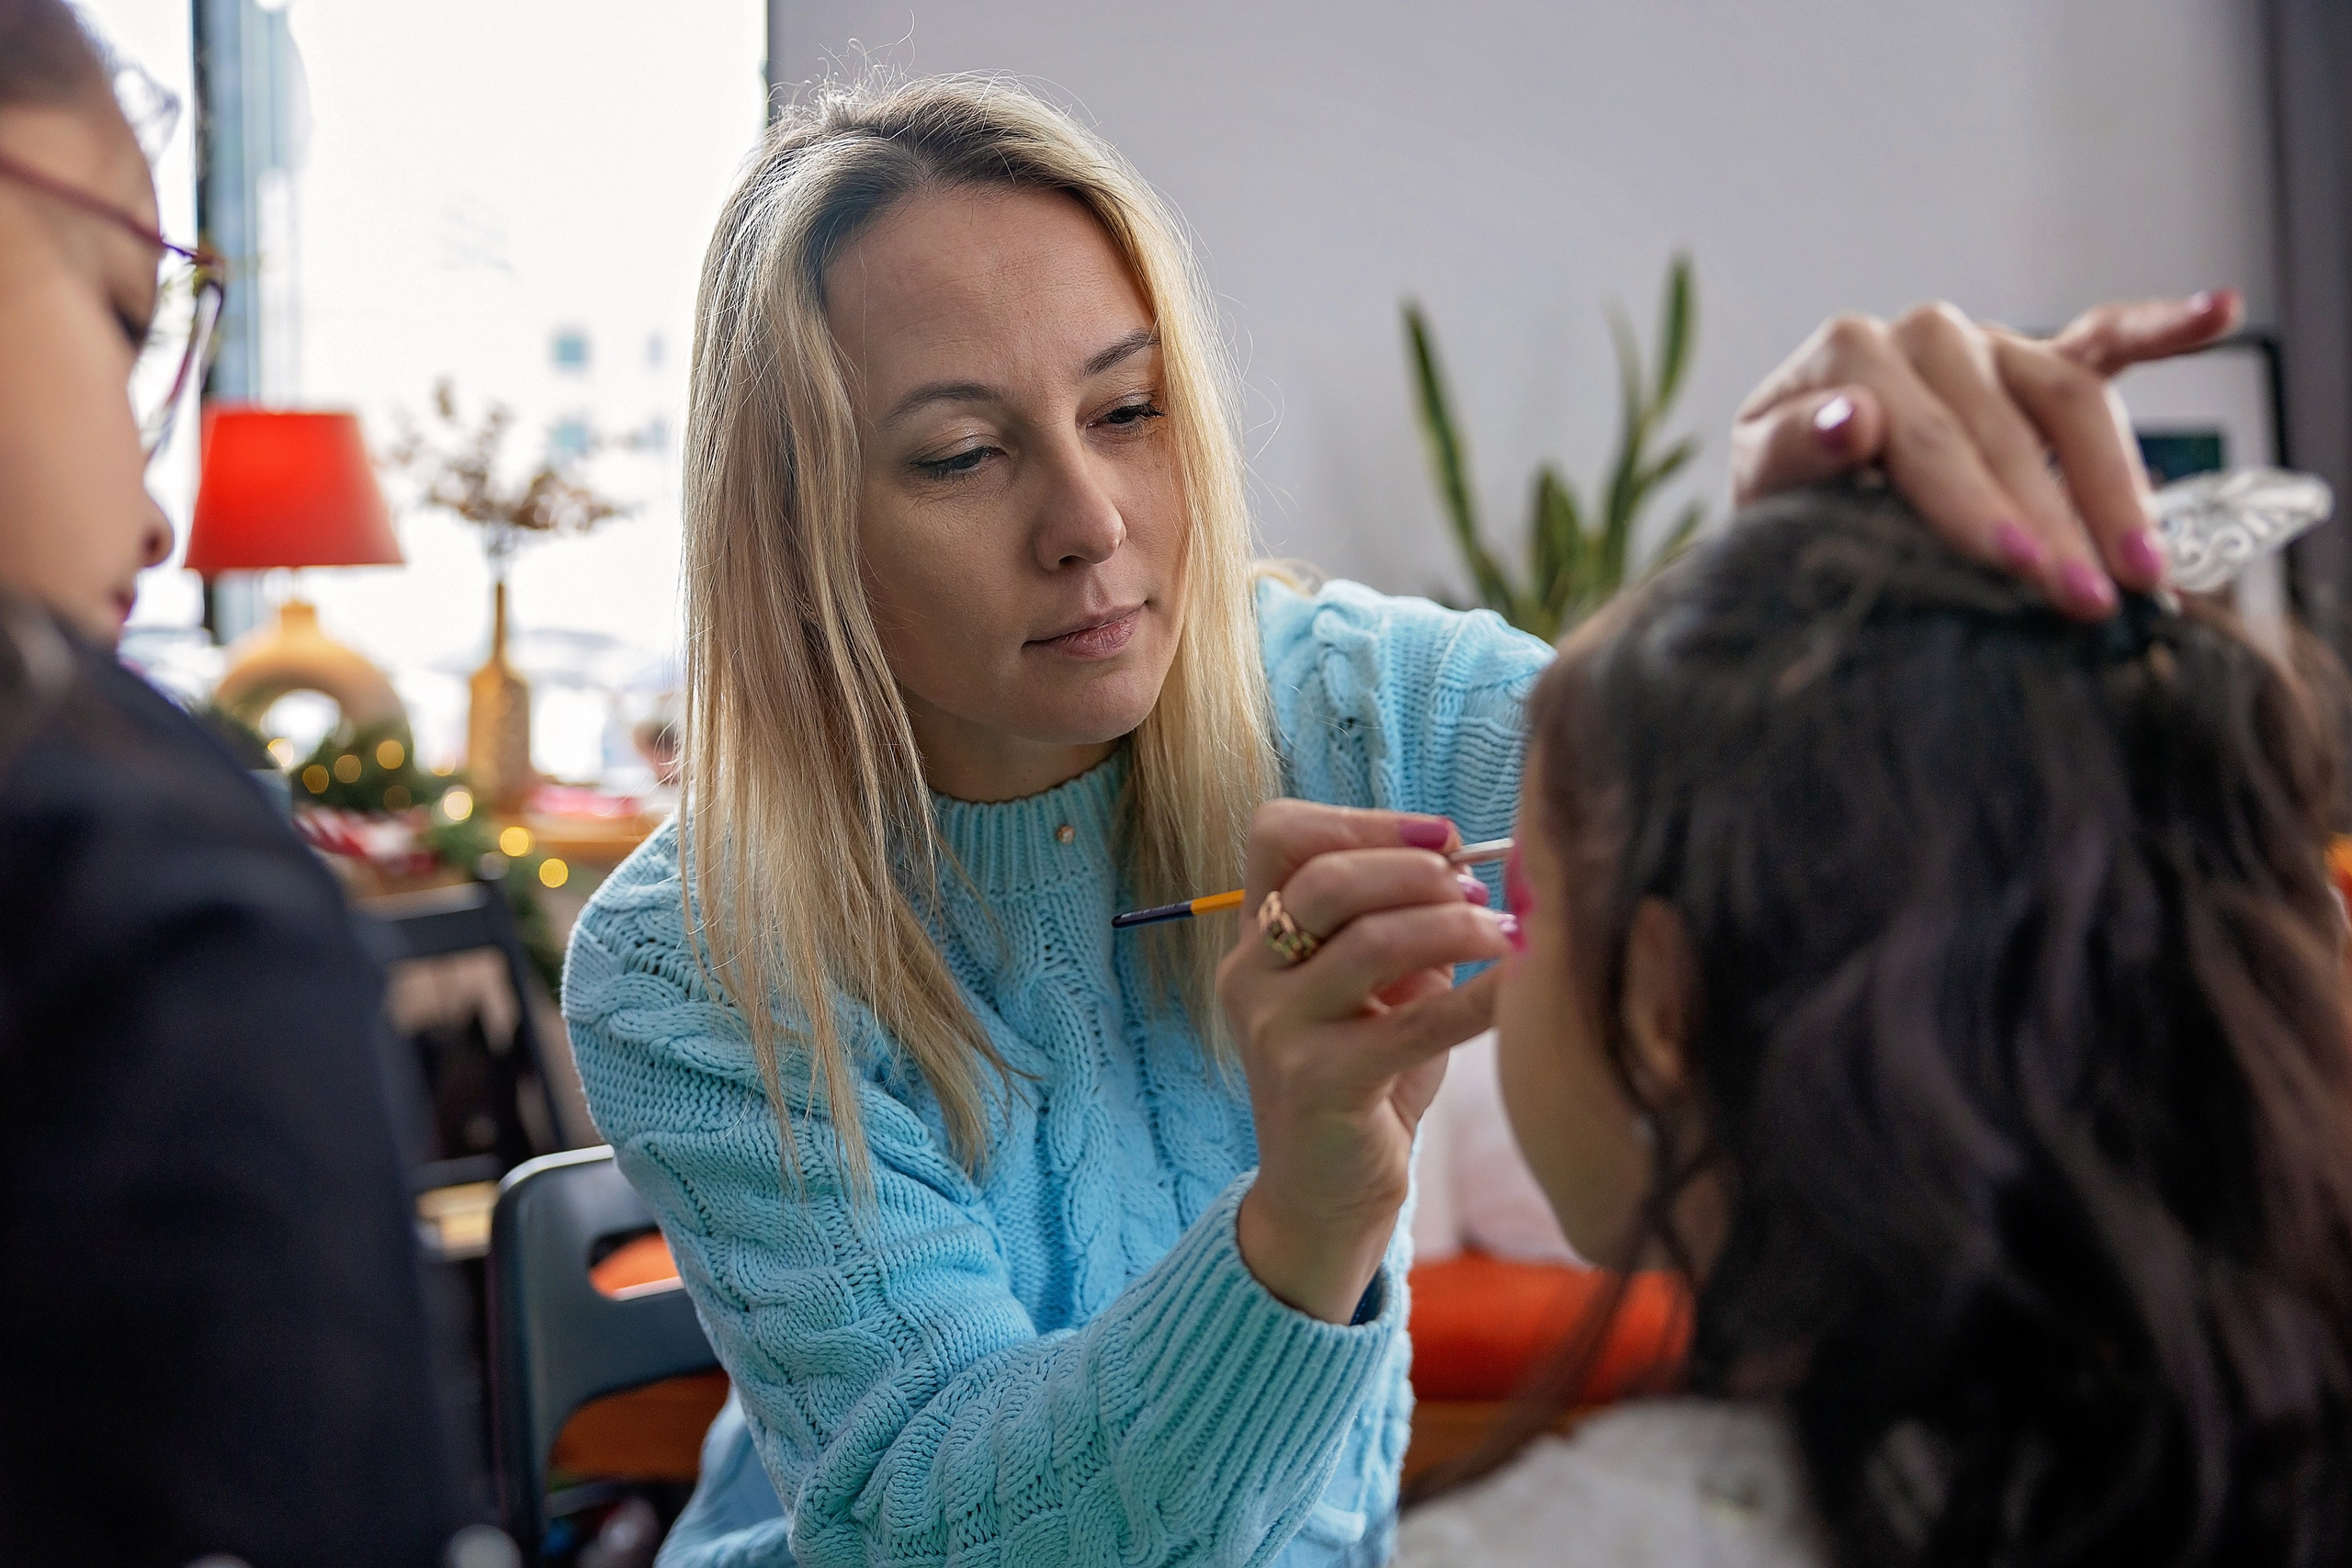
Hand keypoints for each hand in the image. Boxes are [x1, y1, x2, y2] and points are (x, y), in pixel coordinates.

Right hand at [1217, 801, 1513, 1322]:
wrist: (1325, 1196)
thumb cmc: (1364, 1079)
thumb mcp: (1375, 989)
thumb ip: (1403, 925)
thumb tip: (1475, 866)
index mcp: (1254, 939)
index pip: (1277, 836)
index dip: (1362, 820)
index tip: (1441, 836)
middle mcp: (1249, 975)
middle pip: (1328, 881)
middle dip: (1418, 872)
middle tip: (1479, 890)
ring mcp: (1275, 1030)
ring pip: (1371, 942)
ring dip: (1455, 927)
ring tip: (1507, 933)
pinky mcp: (1317, 1083)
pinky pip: (1414, 1023)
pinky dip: (1481, 996)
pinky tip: (1522, 984)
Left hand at [1729, 289, 2242, 619]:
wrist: (1792, 505)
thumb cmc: (1782, 509)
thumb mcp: (1763, 494)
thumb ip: (1792, 455)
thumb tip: (1851, 417)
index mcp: (1846, 355)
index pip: (1927, 433)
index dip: (1974, 505)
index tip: (2015, 567)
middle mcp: (1923, 336)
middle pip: (2006, 425)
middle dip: (2050, 522)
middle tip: (2083, 604)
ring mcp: (1988, 346)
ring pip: (2069, 398)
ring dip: (2114, 486)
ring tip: (2144, 575)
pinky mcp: (2037, 359)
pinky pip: (2107, 339)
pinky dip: (2165, 325)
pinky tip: (2219, 312)